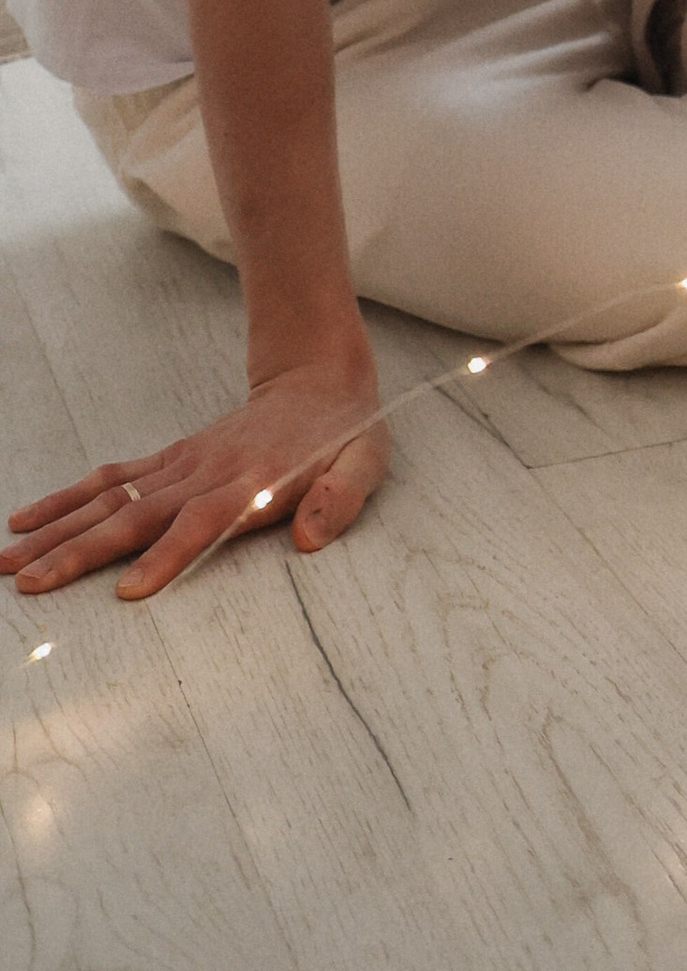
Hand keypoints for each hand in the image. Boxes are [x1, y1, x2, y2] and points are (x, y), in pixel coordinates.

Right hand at [5, 346, 388, 601]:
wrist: (320, 379)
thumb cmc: (346, 435)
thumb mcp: (366, 463)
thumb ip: (342, 498)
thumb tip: (313, 539)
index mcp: (253, 482)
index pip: (202, 522)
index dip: (168, 555)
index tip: (129, 591)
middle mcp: (207, 473)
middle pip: (138, 516)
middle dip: (81, 551)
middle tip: (30, 583)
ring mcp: (182, 464)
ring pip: (111, 498)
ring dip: (58, 529)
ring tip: (7, 560)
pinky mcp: (170, 459)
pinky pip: (111, 477)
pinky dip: (68, 497)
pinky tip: (26, 518)